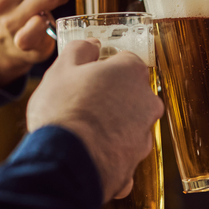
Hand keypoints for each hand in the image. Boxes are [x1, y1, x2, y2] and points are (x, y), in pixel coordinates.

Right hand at [26, 39, 164, 201]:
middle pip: (130, 94)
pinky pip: (122, 153)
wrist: (65, 162)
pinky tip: (88, 153)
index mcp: (132, 73)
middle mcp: (147, 103)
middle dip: (110, 97)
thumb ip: (80, 50)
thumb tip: (92, 45)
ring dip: (111, 126)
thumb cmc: (63, 111)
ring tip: (81, 131)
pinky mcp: (135, 163)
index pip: (125, 61)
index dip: (104, 67)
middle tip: (82, 103)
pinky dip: (108, 153)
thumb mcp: (62, 70)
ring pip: (128, 125)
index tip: (89, 74)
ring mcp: (144, 135)